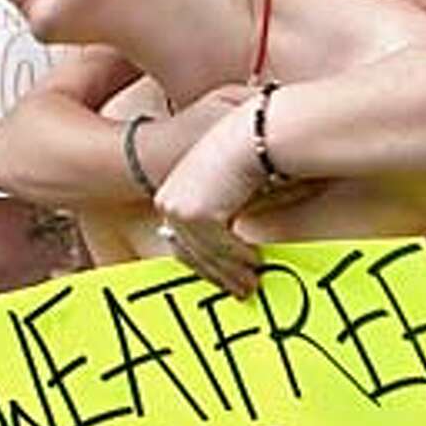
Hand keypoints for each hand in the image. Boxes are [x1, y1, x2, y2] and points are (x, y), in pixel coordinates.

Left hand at [154, 96, 267, 297]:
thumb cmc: (246, 155)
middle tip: (242, 291)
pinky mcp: (197, 214)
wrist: (255, 135)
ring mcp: (179, 209)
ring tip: (253, 285)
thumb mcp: (228, 187)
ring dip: (232, 273)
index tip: (225, 278)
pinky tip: (257, 263)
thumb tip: (234, 242)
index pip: (183, 241)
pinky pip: (221, 247)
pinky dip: (240, 259)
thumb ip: (224, 212)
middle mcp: (168, 202)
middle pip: (191, 253)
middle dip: (219, 275)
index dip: (205, 264)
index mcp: (171, 193)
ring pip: (207, 254)